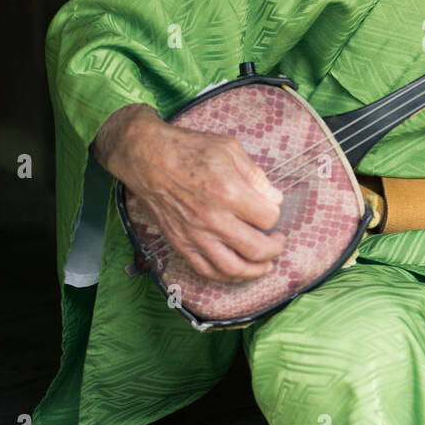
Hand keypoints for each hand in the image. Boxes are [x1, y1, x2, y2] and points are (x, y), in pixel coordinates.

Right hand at [93, 105, 284, 282]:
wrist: (147, 158)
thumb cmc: (188, 149)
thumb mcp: (230, 148)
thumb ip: (255, 176)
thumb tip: (274, 199)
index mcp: (229, 192)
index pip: (267, 218)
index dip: (275, 214)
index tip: (271, 209)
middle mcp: (213, 218)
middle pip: (256, 249)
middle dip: (274, 249)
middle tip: (278, 242)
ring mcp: (195, 235)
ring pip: (233, 268)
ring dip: (255, 271)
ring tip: (266, 265)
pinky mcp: (180, 243)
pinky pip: (206, 270)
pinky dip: (225, 276)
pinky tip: (237, 271)